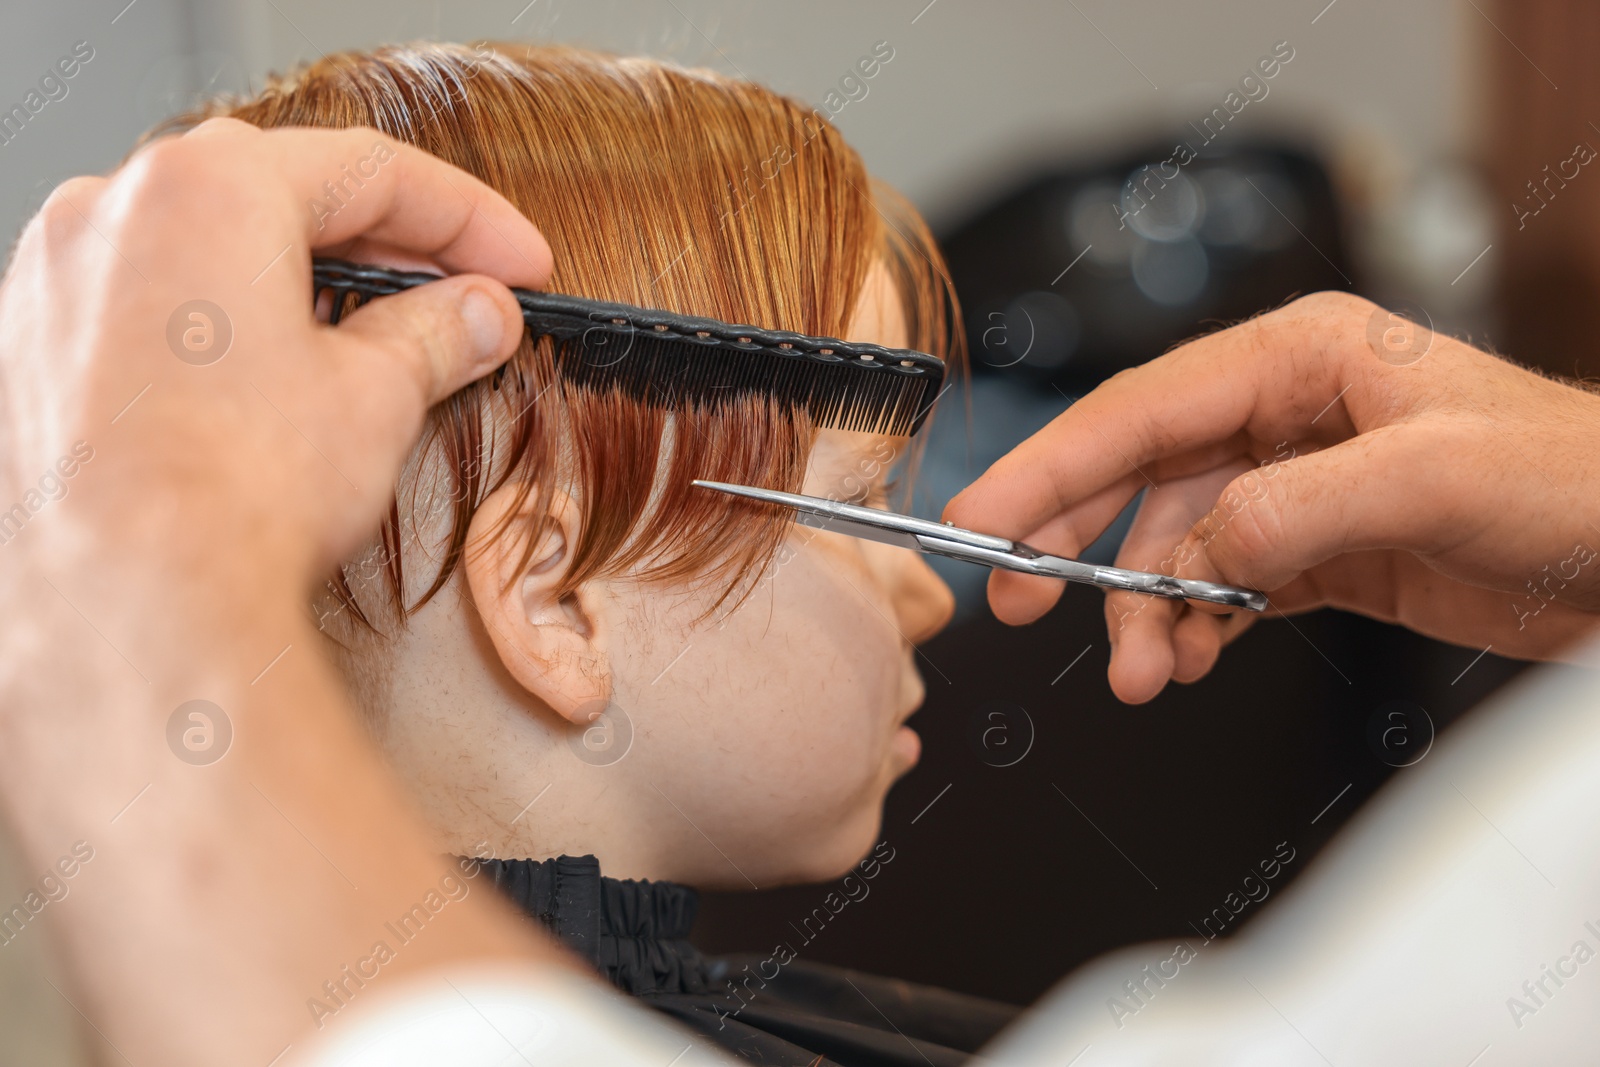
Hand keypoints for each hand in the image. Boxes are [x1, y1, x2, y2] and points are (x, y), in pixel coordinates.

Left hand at [1, 116, 549, 596]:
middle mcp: (114, 210)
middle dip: (389, 248)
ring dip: (302, 282)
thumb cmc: (232, 493)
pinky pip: (146, 303)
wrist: (127, 606)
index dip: (470, 220)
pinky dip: (222, 323)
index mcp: (209, 188)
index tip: (519, 266)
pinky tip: (274, 380)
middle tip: (464, 297)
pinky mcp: (26, 351)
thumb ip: (436, 334)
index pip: (372, 170)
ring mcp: (55, 279)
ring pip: (207, 245)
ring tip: (375, 343)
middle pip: (284, 194)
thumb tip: (477, 315)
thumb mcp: (376, 397)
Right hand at [944, 292, 1599, 703]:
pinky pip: (1223, 584)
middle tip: (1019, 600)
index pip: (1142, 410)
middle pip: (1138, 475)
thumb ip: (1300, 505)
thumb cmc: (1574, 480)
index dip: (1051, 465)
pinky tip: (1193, 656)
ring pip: (1176, 545)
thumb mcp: (1436, 475)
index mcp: (1302, 358)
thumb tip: (1203, 545)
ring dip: (1147, 611)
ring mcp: (1298, 482)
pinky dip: (1197, 624)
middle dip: (1075, 542)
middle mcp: (1286, 413)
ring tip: (1144, 673)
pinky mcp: (1319, 547)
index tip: (984, 516)